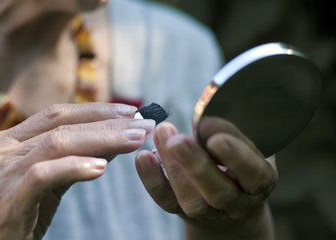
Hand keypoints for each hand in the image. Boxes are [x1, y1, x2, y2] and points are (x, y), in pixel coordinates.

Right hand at [0, 102, 154, 239]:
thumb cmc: (27, 210)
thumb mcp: (55, 176)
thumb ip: (80, 153)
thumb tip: (118, 133)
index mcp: (13, 139)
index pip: (59, 113)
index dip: (96, 109)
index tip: (131, 110)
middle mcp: (4, 149)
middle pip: (63, 125)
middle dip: (108, 124)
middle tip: (143, 125)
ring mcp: (2, 172)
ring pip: (58, 144)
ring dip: (102, 140)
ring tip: (134, 141)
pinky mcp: (8, 199)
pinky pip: (44, 175)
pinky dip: (75, 167)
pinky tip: (101, 168)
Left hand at [135, 117, 276, 238]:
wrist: (230, 201)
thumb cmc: (240, 164)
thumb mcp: (247, 146)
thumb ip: (232, 134)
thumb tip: (204, 117)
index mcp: (259, 182)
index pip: (252, 172)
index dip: (234, 155)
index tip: (212, 135)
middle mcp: (235, 202)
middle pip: (218, 192)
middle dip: (196, 164)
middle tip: (177, 140)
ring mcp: (208, 211)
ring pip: (191, 198)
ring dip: (172, 166)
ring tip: (161, 134)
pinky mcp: (181, 211)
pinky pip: (166, 200)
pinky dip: (152, 179)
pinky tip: (143, 157)